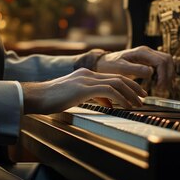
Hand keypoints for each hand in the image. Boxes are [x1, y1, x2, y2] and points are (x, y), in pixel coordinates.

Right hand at [21, 68, 146, 114]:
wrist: (36, 97)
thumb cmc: (52, 99)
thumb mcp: (75, 96)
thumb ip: (92, 96)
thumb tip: (107, 103)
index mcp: (85, 74)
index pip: (111, 76)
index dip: (127, 84)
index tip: (136, 93)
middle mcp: (87, 74)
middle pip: (117, 77)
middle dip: (133, 87)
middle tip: (143, 97)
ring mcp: (85, 79)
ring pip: (116, 82)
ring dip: (130, 93)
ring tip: (137, 103)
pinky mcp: (83, 88)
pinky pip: (108, 91)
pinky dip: (120, 98)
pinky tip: (125, 106)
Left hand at [94, 46, 173, 94]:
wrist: (103, 63)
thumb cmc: (110, 66)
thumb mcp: (120, 68)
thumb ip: (135, 69)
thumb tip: (151, 72)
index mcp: (142, 52)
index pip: (161, 61)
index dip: (164, 75)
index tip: (159, 87)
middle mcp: (147, 52)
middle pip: (167, 60)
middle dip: (168, 75)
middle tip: (162, 88)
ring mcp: (148, 55)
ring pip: (167, 62)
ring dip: (168, 74)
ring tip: (161, 87)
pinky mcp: (148, 61)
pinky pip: (162, 66)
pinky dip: (164, 74)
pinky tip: (158, 83)